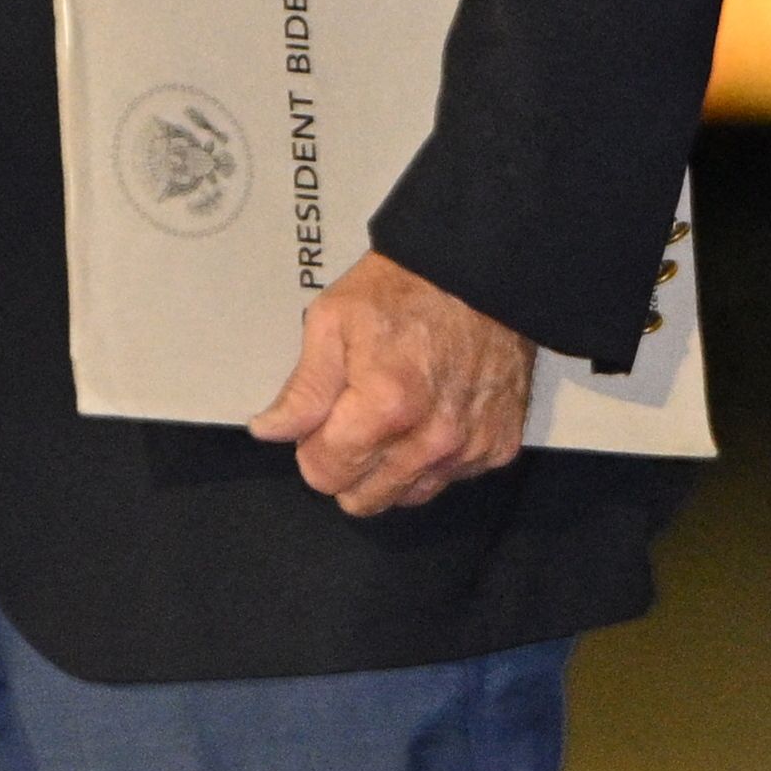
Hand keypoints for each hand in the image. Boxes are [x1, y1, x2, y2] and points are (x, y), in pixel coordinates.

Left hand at [247, 253, 536, 516]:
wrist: (479, 271)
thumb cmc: (406, 289)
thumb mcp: (333, 321)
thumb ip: (303, 388)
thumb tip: (272, 431)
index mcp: (386, 406)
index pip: (325, 474)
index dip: (314, 447)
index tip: (325, 419)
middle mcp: (433, 438)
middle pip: (365, 498)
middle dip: (350, 464)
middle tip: (356, 417)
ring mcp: (469, 447)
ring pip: (407, 495)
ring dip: (394, 466)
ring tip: (398, 414)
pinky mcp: (498, 445)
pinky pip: (451, 478)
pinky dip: (436, 456)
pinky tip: (434, 413)